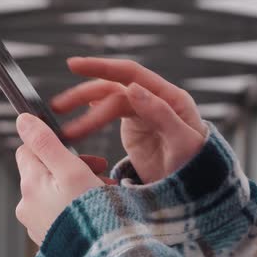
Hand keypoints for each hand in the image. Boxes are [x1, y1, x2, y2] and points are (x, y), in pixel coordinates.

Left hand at [14, 113, 104, 244]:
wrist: (103, 254)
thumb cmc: (89, 214)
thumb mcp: (70, 170)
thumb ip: (45, 142)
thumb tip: (22, 120)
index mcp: (30, 185)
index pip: (28, 149)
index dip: (53, 144)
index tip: (77, 151)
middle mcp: (27, 204)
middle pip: (45, 170)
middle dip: (73, 165)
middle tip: (100, 169)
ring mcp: (37, 222)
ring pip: (55, 190)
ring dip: (78, 184)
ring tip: (104, 190)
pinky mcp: (49, 234)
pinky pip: (59, 210)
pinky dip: (76, 203)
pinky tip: (96, 206)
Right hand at [51, 57, 206, 183]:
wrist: (198, 191)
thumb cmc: (197, 167)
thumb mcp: (183, 143)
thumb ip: (161, 114)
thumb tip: (133, 88)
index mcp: (170, 97)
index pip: (131, 74)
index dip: (102, 67)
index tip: (75, 66)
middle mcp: (154, 99)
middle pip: (112, 88)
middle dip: (83, 95)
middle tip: (59, 106)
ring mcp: (142, 112)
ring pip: (106, 101)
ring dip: (82, 109)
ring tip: (61, 125)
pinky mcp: (133, 126)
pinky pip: (107, 114)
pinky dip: (90, 115)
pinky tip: (75, 119)